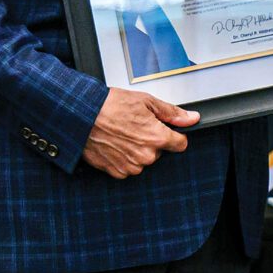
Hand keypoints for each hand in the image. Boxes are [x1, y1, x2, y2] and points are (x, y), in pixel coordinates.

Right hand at [80, 88, 196, 177]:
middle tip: (136, 126)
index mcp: (157, 138)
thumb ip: (172, 113)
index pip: (180, 144)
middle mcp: (145, 156)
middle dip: (152, 140)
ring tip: (123, 133)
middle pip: (159, 151)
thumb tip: (191, 118)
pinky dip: (123, 158)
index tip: (167, 130)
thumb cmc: (110, 106)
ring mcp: (130, 166)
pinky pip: (127, 167)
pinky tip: (115, 143)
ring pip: (143, 160)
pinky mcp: (115, 171)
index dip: (175, 135)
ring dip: (137, 150)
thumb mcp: (146, 101)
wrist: (82, 115)